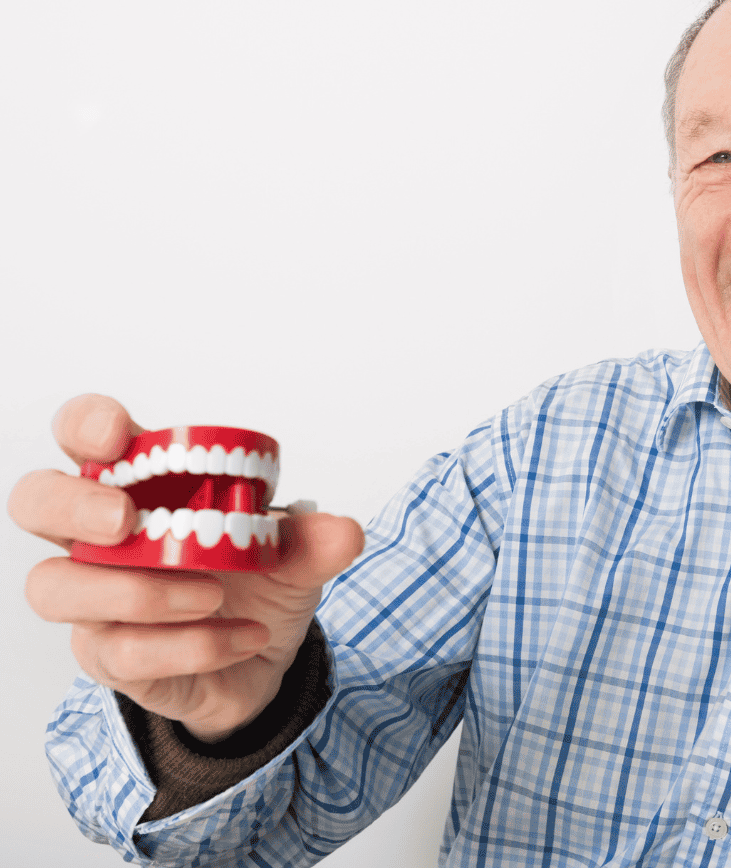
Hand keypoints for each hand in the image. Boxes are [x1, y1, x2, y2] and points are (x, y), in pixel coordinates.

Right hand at [9, 394, 363, 741]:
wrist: (265, 656)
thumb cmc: (260, 581)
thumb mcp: (297, 553)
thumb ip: (313, 537)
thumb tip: (344, 532)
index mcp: (144, 486)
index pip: (83, 436)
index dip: (85, 425)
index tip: (115, 435)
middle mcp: (104, 537)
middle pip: (34, 503)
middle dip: (70, 507)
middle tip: (127, 521)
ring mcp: (96, 598)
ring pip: (55, 588)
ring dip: (139, 592)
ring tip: (214, 595)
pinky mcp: (109, 656)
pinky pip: (123, 652)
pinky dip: (191, 645)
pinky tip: (242, 637)